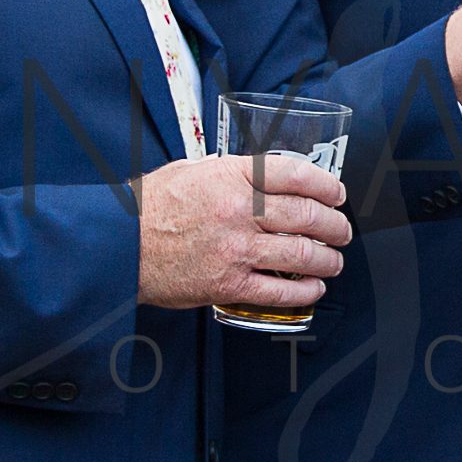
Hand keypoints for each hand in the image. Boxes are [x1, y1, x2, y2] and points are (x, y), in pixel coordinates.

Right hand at [136, 151, 351, 310]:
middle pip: (308, 216)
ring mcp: (236, 250)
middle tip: (342, 230)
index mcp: (233, 177)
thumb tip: (261, 177)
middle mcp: (240, 211)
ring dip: (328, 259)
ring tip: (334, 260)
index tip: (337, 194)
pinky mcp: (229, 285)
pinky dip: (305, 290)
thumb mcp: (192, 171)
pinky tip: (314, 287)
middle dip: (335, 225)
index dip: (327, 185)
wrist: (118, 246)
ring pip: (302, 255)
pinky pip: (280, 290)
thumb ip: (230, 174)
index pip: (297, 175)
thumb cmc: (150, 207)